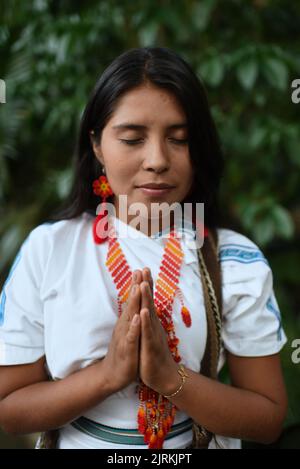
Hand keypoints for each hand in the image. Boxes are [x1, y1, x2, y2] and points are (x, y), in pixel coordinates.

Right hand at [102, 270, 141, 392]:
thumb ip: (132, 316)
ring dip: (134, 302)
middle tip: (139, 270)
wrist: (113, 374)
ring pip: (130, 316)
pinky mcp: (127, 349)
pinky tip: (138, 318)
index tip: (142, 269)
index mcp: (128, 321)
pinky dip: (134, 327)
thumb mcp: (130, 331)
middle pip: (132, 303)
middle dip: (136, 287)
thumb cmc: (125, 351)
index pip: (134, 300)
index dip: (138, 285)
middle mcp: (125, 325)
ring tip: (137, 287)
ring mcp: (125, 336)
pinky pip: (131, 336)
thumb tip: (135, 302)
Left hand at [138, 268, 178, 393]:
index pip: (147, 300)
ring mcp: (153, 334)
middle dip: (147, 284)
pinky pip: (148, 332)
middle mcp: (153, 325)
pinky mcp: (151, 346)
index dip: (145, 285)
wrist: (164, 377)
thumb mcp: (149, 335)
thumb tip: (147, 307)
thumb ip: (148, 321)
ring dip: (147, 298)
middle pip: (149, 301)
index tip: (142, 269)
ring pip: (149, 313)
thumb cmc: (155, 355)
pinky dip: (145, 322)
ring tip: (143, 284)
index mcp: (150, 322)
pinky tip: (143, 312)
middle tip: (145, 268)